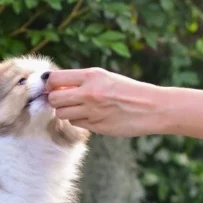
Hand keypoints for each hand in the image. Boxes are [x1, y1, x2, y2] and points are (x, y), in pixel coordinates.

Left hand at [46, 67, 168, 136]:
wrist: (152, 108)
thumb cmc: (128, 90)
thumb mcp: (105, 77)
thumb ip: (81, 81)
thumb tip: (55, 85)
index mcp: (92, 76)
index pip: (55, 79)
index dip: (50, 84)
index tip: (53, 87)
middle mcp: (89, 93)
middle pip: (54, 99)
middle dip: (55, 100)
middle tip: (64, 100)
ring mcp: (92, 111)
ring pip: (62, 114)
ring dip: (66, 111)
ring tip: (79, 108)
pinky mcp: (96, 126)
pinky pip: (75, 123)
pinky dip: (78, 120)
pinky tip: (91, 116)